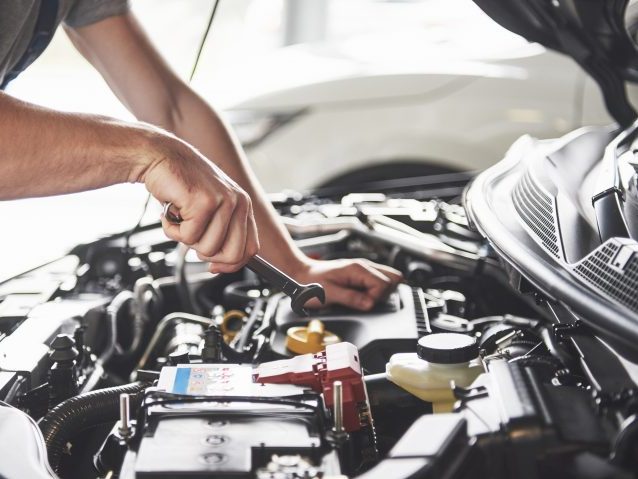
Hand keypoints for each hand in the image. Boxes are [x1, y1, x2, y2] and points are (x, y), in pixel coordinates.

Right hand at [141, 134, 258, 272]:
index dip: (231, 264)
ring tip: (180, 218)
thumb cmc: (182, 185)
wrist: (160, 157)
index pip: (251, 249)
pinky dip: (172, 230)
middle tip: (192, 236)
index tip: (214, 266)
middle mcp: (239, 202)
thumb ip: (220, 235)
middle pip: (233, 255)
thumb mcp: (210, 210)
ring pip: (208, 249)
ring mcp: (224, 201)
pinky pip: (189, 237)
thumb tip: (219, 267)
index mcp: (244, 206)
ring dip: (185, 239)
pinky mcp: (204, 202)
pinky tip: (171, 211)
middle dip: (207, 254)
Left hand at [292, 258, 402, 310]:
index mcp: (357, 269)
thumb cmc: (310, 283)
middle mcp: (363, 266)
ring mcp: (363, 270)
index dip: (376, 298)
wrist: (300, 274)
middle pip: (392, 279)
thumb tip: (369, 304)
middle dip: (383, 295)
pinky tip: (363, 296)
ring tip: (364, 299)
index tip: (363, 305)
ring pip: (388, 279)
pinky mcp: (360, 275)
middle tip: (365, 302)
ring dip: (381, 292)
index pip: (383, 284)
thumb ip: (351, 298)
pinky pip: (378, 281)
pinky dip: (376, 291)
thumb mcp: (328, 294)